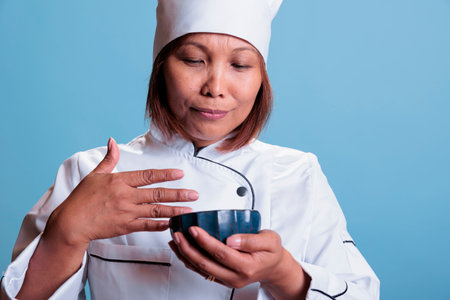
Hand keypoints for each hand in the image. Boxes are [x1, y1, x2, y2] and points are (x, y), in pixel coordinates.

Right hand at [45, 138, 197, 248]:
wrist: (71, 223)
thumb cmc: (82, 198)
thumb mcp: (95, 175)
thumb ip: (109, 159)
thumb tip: (112, 141)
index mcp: (119, 181)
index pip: (148, 176)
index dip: (166, 174)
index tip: (180, 174)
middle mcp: (125, 196)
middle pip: (157, 194)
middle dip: (178, 194)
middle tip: (194, 194)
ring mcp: (126, 212)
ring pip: (155, 210)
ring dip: (174, 210)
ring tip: (189, 211)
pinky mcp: (125, 226)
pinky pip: (146, 226)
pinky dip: (160, 225)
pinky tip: (172, 224)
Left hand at [169, 227, 309, 298]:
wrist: (273, 268)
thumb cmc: (271, 252)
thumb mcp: (270, 240)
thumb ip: (252, 240)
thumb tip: (232, 239)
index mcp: (247, 266)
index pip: (221, 253)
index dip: (205, 241)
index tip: (194, 229)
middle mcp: (235, 276)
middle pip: (206, 264)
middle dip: (188, 248)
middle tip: (178, 233)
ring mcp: (227, 280)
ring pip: (200, 269)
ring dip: (185, 255)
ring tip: (175, 240)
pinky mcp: (222, 279)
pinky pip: (202, 271)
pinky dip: (189, 260)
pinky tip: (182, 249)